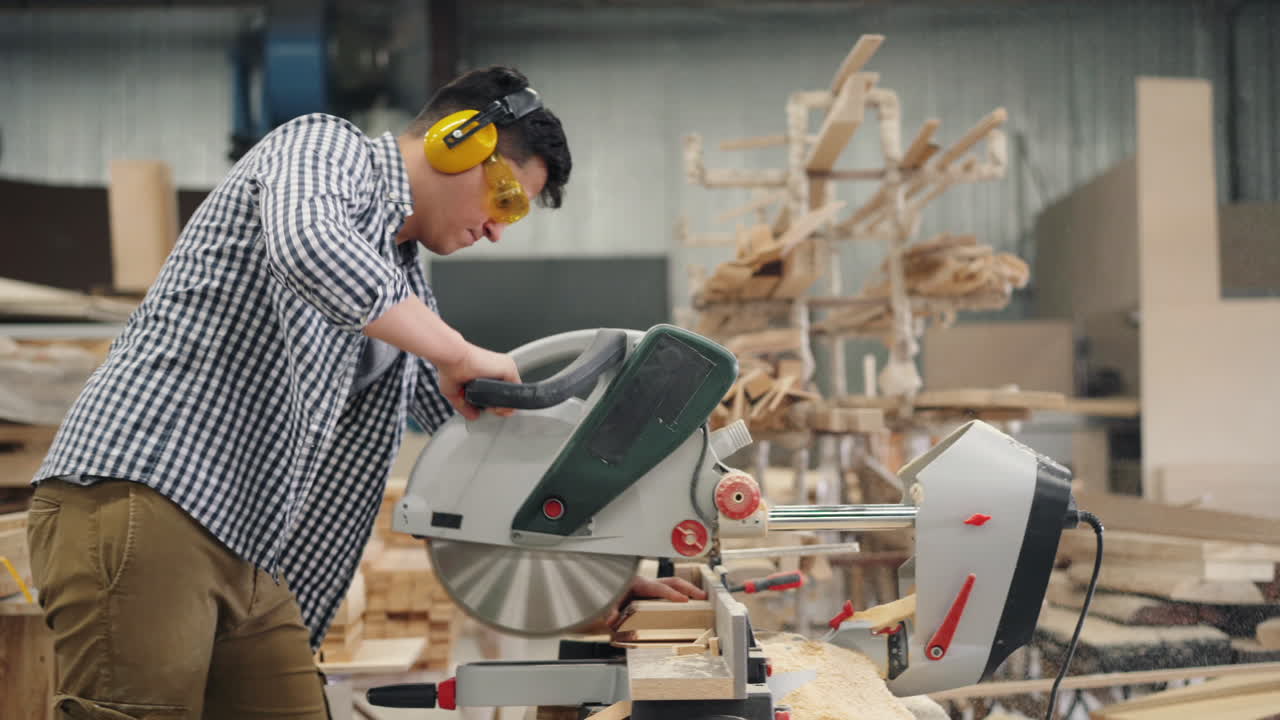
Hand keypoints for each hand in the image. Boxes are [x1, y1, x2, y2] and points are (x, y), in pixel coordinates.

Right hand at [436, 344, 520, 419]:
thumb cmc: (449, 368)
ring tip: (494, 408)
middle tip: (491, 410)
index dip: (495, 403)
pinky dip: (510, 400)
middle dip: (500, 406)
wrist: (451, 358)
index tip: (489, 410)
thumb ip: (465, 406)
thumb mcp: (455, 393)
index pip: (498, 389)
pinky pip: (516, 389)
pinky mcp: (508, 368)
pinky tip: (499, 406)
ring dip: (504, 404)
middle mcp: (497, 367)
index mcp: (486, 370)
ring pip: (512, 392)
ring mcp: (504, 367)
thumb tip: (473, 416)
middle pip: (506, 392)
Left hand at [584, 575, 708, 633]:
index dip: (671, 594)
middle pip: (672, 581)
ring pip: (671, 585)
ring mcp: (646, 588)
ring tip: (698, 600)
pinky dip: (676, 597)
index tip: (684, 600)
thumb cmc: (601, 588)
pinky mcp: (646, 594)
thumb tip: (611, 617)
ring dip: (685, 591)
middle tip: (702, 597)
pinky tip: (682, 606)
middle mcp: (644, 583)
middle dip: (688, 589)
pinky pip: (664, 594)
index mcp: (637, 583)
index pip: (659, 587)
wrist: (593, 581)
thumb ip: (608, 609)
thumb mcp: (604, 601)